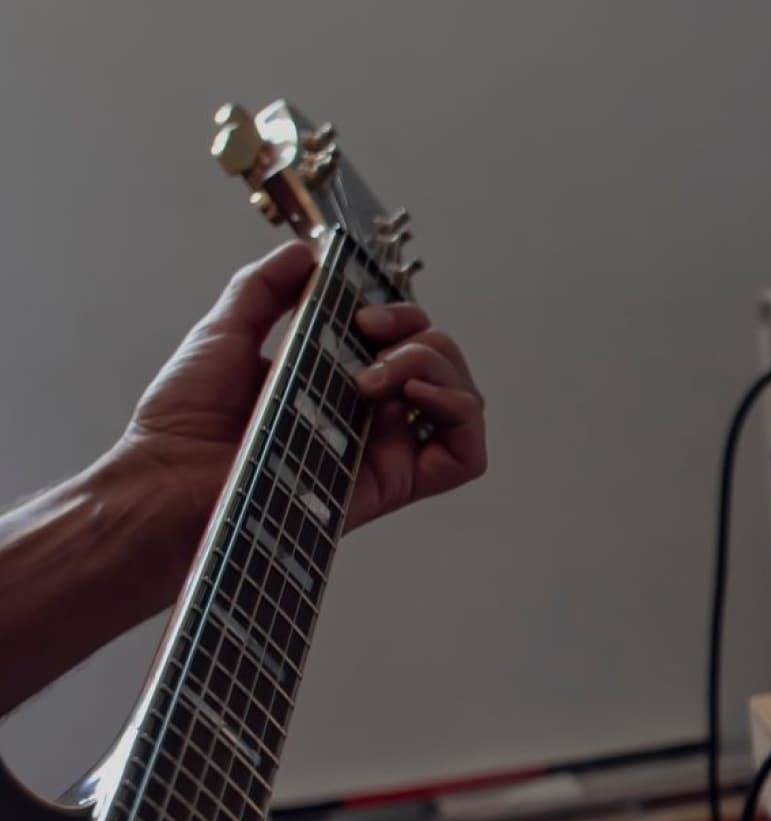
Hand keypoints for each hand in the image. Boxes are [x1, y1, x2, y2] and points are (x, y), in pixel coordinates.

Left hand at [103, 240, 486, 565]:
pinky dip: (460, 415)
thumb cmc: (182, 420)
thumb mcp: (222, 331)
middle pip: (441, 365)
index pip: (403, 342)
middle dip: (420, 334)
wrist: (168, 478)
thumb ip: (266, 288)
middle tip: (368, 333)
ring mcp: (384, 450)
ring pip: (462, 402)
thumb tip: (309, 252)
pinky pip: (466, 456)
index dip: (399, 316)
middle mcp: (368, 417)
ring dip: (438, 367)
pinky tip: (414, 395)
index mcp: (335, 382)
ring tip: (381, 371)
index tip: (359, 309)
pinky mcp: (394, 483)